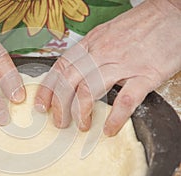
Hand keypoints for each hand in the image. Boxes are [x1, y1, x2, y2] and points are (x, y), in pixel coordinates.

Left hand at [35, 0, 180, 135]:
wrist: (173, 12)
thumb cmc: (141, 25)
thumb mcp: (108, 34)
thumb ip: (91, 52)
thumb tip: (76, 74)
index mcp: (92, 43)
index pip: (61, 67)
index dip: (48, 88)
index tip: (41, 105)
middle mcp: (102, 52)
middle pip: (69, 81)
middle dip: (59, 105)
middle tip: (59, 122)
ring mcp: (124, 63)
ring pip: (89, 90)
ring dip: (81, 112)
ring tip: (81, 126)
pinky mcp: (146, 74)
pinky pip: (125, 100)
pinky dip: (115, 118)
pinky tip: (109, 129)